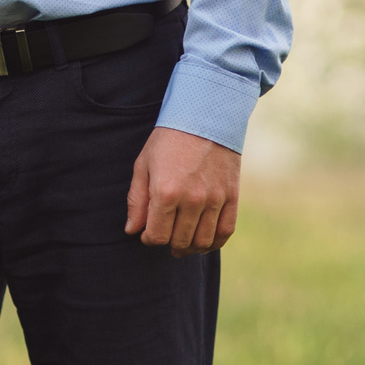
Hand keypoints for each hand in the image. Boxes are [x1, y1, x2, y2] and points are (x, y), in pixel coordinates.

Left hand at [125, 127, 241, 258]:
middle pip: (180, 241)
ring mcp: (215, 199)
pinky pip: (226, 231)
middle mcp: (192, 199)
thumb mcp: (144, 164)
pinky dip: (215, 243)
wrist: (205, 116)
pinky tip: (204, 241)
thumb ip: (136, 200)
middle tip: (165, 233)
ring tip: (183, 241)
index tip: (148, 232)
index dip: (149, 238)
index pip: (157, 236)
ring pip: (203, 242)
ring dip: (190, 247)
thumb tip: (132, 230)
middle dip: (168, 242)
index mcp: (166, 192)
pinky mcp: (232, 196)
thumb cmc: (168, 140)